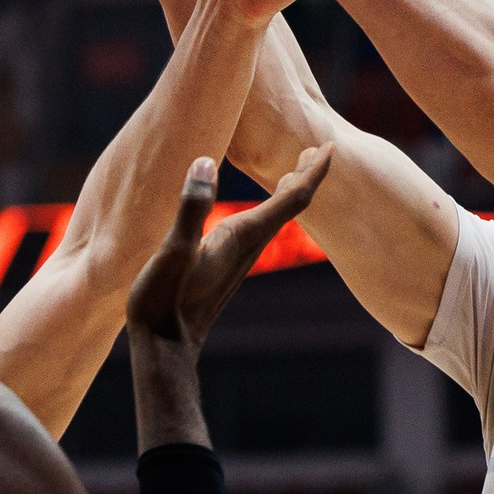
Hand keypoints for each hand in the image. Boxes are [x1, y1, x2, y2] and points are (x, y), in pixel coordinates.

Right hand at [128, 150, 331, 352]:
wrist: (163, 347)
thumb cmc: (164, 301)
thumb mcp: (173, 251)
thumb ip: (190, 208)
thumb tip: (205, 163)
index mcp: (242, 236)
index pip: (292, 199)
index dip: (313, 171)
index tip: (330, 146)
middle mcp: (247, 246)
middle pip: (291, 206)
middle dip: (306, 175)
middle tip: (318, 148)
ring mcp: (238, 259)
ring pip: (275, 219)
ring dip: (288, 191)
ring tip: (292, 169)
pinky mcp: (224, 266)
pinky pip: (257, 229)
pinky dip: (266, 209)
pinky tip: (253, 211)